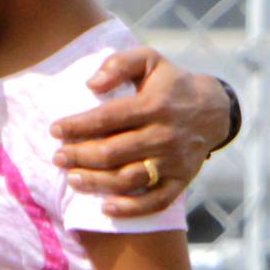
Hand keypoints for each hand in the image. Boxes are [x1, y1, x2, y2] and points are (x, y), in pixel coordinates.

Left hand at [51, 52, 229, 216]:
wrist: (214, 110)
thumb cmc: (170, 84)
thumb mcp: (149, 60)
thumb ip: (119, 64)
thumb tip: (91, 85)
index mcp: (154, 105)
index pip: (108, 117)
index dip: (78, 125)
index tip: (55, 130)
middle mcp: (164, 135)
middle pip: (114, 152)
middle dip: (80, 156)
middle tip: (58, 158)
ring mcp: (173, 161)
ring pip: (129, 178)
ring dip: (97, 182)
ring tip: (73, 179)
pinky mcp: (181, 181)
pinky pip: (156, 201)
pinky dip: (130, 209)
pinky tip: (106, 208)